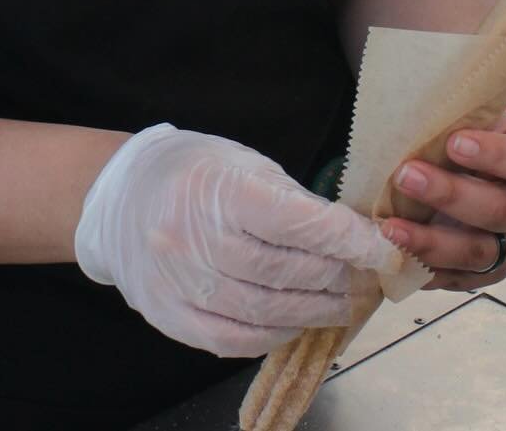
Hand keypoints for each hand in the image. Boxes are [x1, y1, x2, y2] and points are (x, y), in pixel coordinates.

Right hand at [74, 124, 400, 357]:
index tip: (382, 249)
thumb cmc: (196, 174)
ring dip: (311, 311)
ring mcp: (180, 282)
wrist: (122, 198)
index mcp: (219, 189)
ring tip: (339, 304)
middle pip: (284, 271)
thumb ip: (295, 202)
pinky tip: (294, 322)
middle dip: (334, 276)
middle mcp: (195, 238)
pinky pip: (233, 339)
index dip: (346, 239)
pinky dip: (272, 335)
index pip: (296, 222)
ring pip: (263, 311)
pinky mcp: (171, 317)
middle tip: (362, 277)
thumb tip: (352, 237)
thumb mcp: (246, 165)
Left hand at [379, 111, 505, 291]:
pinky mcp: (486, 274)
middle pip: (499, 210)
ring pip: (477, 252)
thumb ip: (458, 121)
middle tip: (406, 175)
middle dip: (450, 195)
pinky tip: (396, 254)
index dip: (493, 154)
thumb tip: (413, 119)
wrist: (480, 171)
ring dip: (431, 241)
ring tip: (391, 227)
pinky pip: (457, 279)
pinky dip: (424, 269)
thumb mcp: (476, 120)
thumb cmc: (475, 137)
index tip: (454, 142)